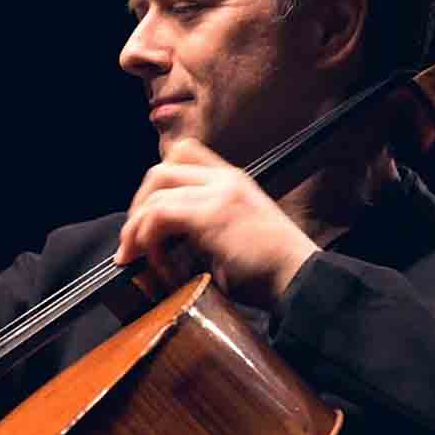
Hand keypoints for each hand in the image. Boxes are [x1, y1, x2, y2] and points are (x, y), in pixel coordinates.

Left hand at [115, 138, 319, 309]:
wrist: (302, 281)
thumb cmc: (272, 270)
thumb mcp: (239, 234)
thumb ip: (206, 227)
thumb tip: (166, 243)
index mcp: (234, 180)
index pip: (184, 153)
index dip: (158, 180)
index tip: (148, 214)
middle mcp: (226, 179)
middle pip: (161, 170)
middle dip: (138, 204)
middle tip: (133, 238)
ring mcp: (220, 194)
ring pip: (156, 191)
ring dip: (136, 226)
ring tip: (135, 255)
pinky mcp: (212, 216)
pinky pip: (160, 215)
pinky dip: (146, 237)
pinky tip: (153, 260)